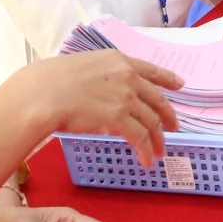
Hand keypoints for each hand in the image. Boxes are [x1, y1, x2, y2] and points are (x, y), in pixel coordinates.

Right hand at [17, 51, 181, 166]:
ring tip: (158, 152)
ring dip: (157, 140)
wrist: (42, 94)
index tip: (181, 85)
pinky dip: (146, 151)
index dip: (168, 80)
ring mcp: (125, 97)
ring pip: (151, 121)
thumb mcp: (85, 65)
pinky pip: (140, 138)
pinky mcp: (119, 119)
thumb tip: (107, 87)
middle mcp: (127, 77)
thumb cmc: (52, 80)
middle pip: (157, 100)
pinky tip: (147, 161)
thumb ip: (104, 74)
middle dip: (168, 117)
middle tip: (174, 128)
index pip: (151, 70)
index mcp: (119, 60)